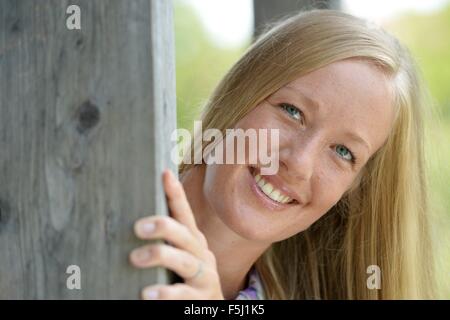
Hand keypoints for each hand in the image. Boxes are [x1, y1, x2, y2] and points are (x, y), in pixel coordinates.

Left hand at [129, 169, 223, 299]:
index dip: (176, 194)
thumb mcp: (181, 255)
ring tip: (135, 258)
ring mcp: (204, 276)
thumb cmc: (188, 277)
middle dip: (163, 226)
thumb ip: (166, 240)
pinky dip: (165, 294)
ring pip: (185, 261)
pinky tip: (147, 294)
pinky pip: (183, 294)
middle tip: (138, 227)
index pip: (184, 213)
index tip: (165, 174)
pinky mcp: (200, 298)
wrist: (210, 307)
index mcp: (193, 240)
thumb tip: (132, 221)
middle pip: (185, 234)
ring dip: (161, 256)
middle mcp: (201, 253)